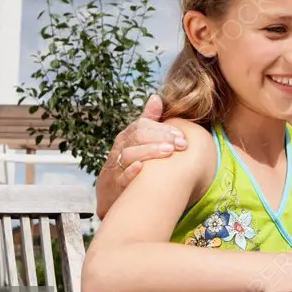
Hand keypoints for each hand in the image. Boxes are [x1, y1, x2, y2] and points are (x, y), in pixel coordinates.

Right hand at [97, 94, 186, 213]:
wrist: (110, 193)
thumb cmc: (127, 162)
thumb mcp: (136, 140)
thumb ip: (147, 120)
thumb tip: (156, 97)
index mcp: (126, 137)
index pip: (142, 126)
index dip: (162, 129)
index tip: (181, 135)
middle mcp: (120, 149)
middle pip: (137, 137)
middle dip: (161, 138)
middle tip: (181, 145)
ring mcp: (116, 166)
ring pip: (129, 154)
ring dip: (150, 151)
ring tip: (169, 152)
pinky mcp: (115, 186)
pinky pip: (121, 177)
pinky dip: (131, 172)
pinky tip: (143, 168)